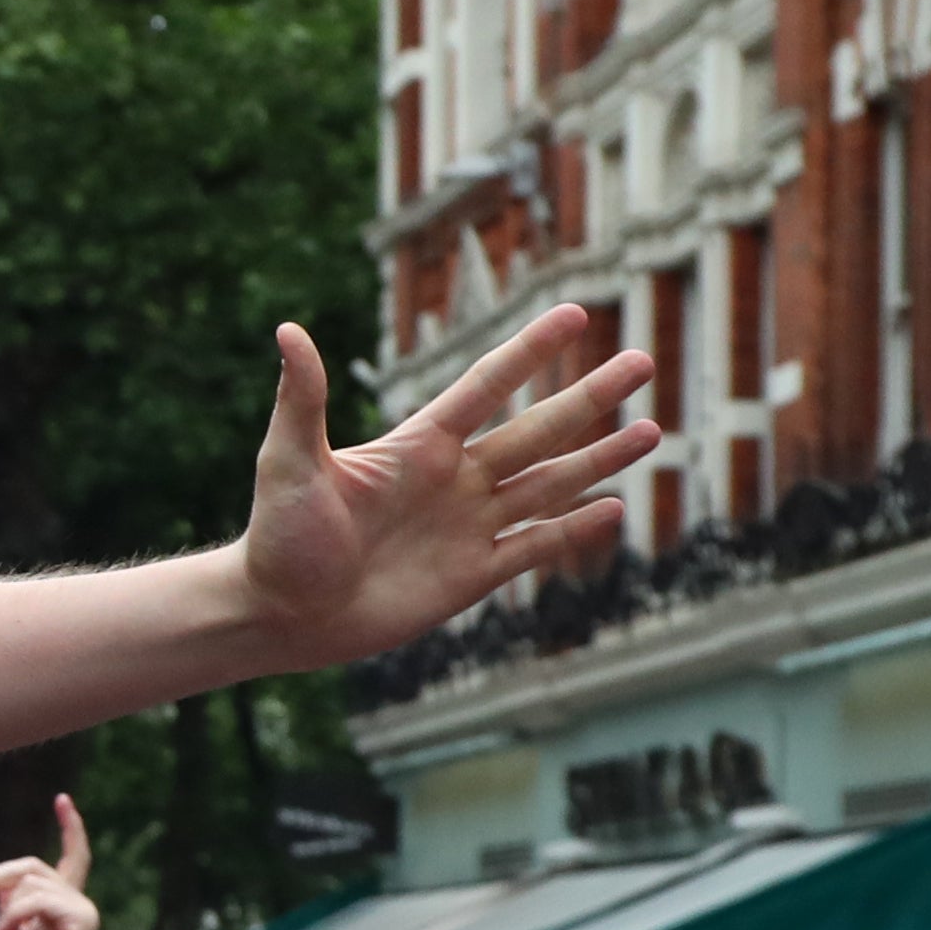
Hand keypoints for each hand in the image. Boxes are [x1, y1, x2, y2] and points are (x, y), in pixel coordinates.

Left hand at [0, 792, 103, 929]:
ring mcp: (82, 909)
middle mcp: (75, 902)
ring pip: (31, 882)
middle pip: (32, 865)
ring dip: (4, 910)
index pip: (71, 858)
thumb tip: (5, 888)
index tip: (62, 799)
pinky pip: (37, 899)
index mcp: (60, 905)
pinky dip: (14, 917)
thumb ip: (9, 905)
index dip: (70, 828)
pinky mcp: (83, 919)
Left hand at [231, 301, 658, 664]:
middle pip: (537, 429)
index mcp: (417, 446)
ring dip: (600, 459)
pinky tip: (615, 507)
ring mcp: (467, 526)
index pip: (485, 386)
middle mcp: (453, 479)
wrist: (279, 615)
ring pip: (549, 484)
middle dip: (590, 397)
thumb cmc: (277, 537)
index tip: (576, 314)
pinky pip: (534, 546)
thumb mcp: (288, 462)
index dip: (529, 351)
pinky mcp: (472, 576)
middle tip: (643, 361)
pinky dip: (573, 529)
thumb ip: (301, 399)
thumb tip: (288, 329)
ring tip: (652, 430)